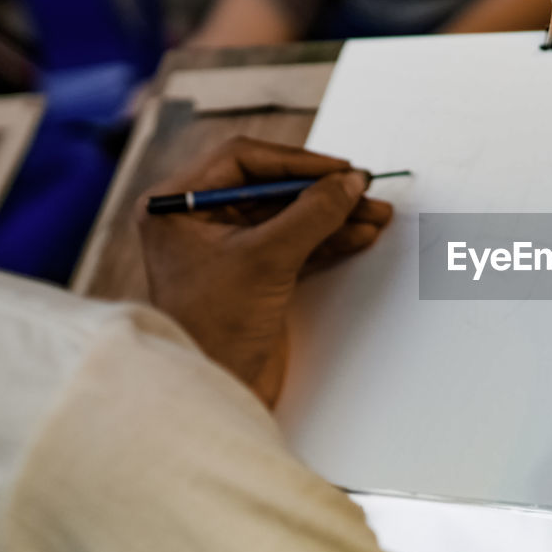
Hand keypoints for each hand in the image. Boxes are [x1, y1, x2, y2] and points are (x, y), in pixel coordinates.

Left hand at [137, 137, 392, 406]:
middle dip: (321, 192)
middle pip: (271, 187)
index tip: (339, 171)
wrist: (212, 392)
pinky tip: (358, 235)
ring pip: (288, 215)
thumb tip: (350, 182)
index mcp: (177, 204)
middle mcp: (198, 220)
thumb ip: (312, 213)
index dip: (297, 162)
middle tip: (363, 191)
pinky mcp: (252, 274)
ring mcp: (226, 248)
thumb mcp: (266, 258)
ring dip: (332, 215)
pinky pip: (294, 242)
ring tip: (374, 215)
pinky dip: (327, 238)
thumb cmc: (212, 327)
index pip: (244, 160)